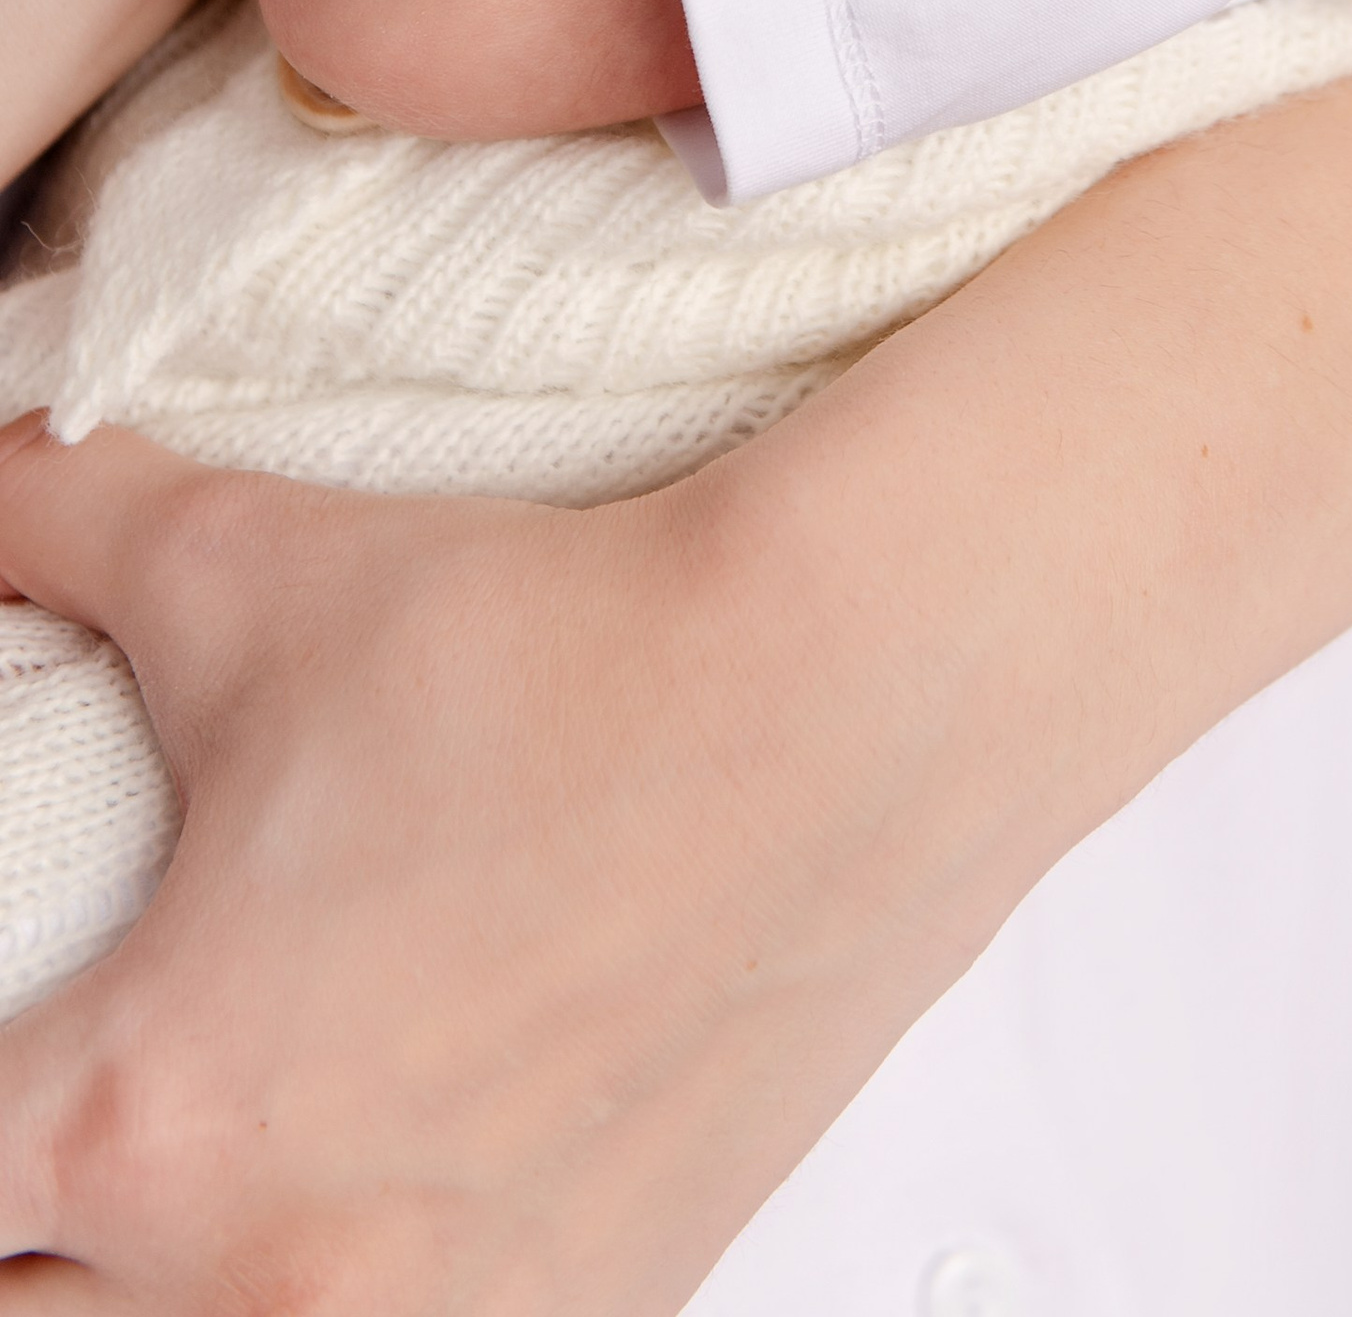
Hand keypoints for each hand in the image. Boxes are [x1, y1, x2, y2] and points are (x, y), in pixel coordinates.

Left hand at [0, 418, 980, 1314]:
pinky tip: (387, 1187)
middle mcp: (276, 1277)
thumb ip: (58, 532)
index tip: (18, 1045)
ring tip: (224, 1149)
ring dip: (170, 1282)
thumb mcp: (251, 568)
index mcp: (152, 1113)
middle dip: (32, 1219)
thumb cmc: (576, 655)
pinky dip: (363, 1286)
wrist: (847, 691)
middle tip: (76, 1106)